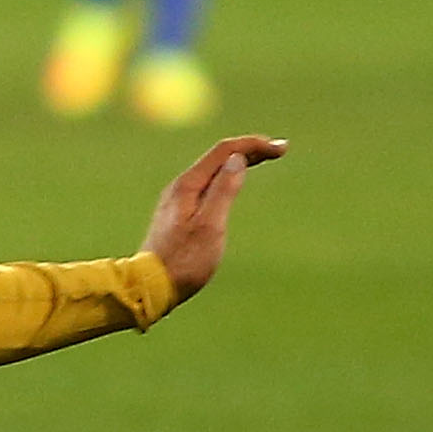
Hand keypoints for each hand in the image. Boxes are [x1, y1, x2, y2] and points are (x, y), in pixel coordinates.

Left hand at [140, 133, 287, 301]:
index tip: (281, 147)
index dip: (254, 145)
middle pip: (219, 157)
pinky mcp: (180, 213)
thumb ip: (223, 191)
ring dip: (239, 160)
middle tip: (279, 149)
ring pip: (214, 170)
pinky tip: (234, 181)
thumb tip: (238, 159)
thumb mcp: (210, 226)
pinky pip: (209, 184)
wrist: (151, 286)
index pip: (224, 151)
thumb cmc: (184, 260)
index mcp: (188, 185)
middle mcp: (181, 186)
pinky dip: (228, 177)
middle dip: (250, 149)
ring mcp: (179, 199)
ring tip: (262, 157)